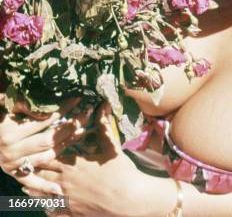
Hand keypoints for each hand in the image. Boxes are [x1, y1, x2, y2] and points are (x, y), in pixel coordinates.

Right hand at [0, 97, 92, 193]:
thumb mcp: (5, 104)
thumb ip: (23, 105)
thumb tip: (46, 110)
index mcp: (10, 134)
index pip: (44, 121)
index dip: (62, 110)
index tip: (77, 100)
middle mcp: (12, 152)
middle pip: (49, 141)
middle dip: (70, 127)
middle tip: (86, 115)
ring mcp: (13, 165)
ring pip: (46, 158)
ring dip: (66, 146)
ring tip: (82, 132)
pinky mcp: (14, 173)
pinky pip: (31, 182)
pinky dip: (44, 187)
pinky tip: (59, 190)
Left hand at [23, 103, 176, 216]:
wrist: (128, 200)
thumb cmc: (121, 171)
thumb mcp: (112, 145)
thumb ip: (103, 124)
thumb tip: (102, 103)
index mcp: (73, 164)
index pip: (47, 156)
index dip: (40, 151)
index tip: (35, 145)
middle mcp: (65, 182)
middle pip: (40, 174)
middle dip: (33, 168)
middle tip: (26, 162)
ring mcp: (67, 199)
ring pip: (42, 194)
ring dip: (34, 188)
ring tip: (26, 183)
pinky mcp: (72, 213)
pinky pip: (52, 211)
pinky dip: (46, 207)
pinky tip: (45, 204)